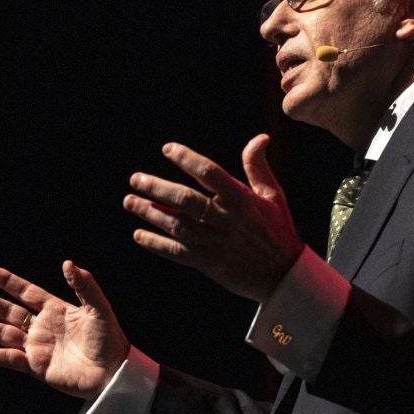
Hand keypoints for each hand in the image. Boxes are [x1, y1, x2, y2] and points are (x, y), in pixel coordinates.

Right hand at [0, 261, 129, 398]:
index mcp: (56, 310)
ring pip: (3, 333)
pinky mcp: (36, 367)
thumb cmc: (110, 340)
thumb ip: (84, 285)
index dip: (8, 282)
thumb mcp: (98, 309)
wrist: (113, 374)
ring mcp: (38, 347)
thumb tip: (67, 262)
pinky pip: (8, 358)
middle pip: (8, 311)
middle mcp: (43, 327)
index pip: (26, 292)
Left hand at [124, 135, 302, 300]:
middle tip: (135, 179)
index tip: (167, 149)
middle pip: (186, 201)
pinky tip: (138, 234)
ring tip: (130, 202)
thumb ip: (258, 166)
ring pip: (177, 226)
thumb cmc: (278, 230)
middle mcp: (226, 219)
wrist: (284, 276)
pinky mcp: (209, 264)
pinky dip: (156, 244)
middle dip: (158, 188)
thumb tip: (260, 138)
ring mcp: (215, 243)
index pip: (209, 173)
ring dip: (151, 213)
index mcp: (241, 199)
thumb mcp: (273, 196)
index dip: (187, 159)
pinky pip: (177, 252)